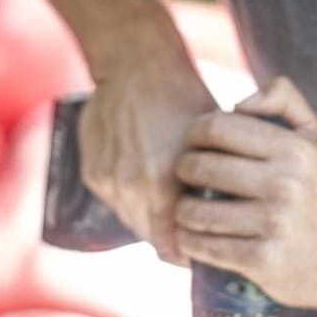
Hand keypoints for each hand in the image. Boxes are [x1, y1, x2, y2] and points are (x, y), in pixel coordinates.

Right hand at [81, 56, 215, 263]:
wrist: (136, 64)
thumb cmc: (184, 98)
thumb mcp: (212, 143)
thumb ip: (211, 184)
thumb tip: (224, 218)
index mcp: (159, 184)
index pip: (172, 246)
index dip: (190, 253)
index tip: (204, 250)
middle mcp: (127, 187)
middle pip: (151, 238)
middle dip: (172, 238)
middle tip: (194, 235)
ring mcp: (105, 181)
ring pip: (131, 221)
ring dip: (150, 220)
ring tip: (172, 210)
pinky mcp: (92, 172)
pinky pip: (115, 201)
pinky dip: (132, 199)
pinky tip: (149, 185)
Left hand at [172, 76, 316, 309]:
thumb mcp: (316, 136)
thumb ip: (284, 99)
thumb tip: (239, 102)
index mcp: (295, 149)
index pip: (218, 128)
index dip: (195, 132)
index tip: (194, 143)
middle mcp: (286, 184)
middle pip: (201, 167)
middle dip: (183, 169)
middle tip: (186, 176)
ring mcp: (274, 224)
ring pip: (196, 211)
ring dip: (182, 209)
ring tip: (187, 207)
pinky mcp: (263, 260)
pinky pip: (205, 246)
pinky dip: (189, 241)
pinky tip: (191, 236)